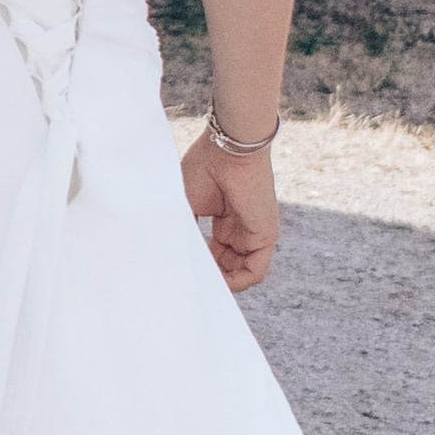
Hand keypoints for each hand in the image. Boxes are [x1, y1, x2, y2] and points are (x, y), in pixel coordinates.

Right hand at [182, 133, 279, 291]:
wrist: (227, 148)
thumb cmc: (204, 168)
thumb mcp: (185, 205)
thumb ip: (182, 232)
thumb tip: (167, 257)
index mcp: (225, 220)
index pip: (214, 255)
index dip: (199, 266)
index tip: (181, 271)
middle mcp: (241, 229)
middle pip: (226, 267)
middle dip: (209, 279)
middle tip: (188, 283)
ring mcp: (255, 233)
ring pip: (239, 274)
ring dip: (220, 284)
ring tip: (199, 285)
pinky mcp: (266, 236)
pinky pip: (253, 272)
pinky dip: (235, 283)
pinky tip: (216, 283)